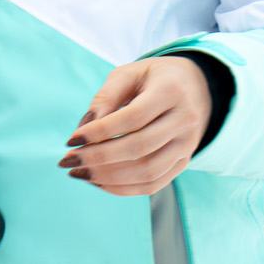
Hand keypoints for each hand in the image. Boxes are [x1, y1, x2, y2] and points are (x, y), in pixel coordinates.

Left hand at [59, 57, 211, 196]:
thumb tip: (84, 128)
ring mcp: (188, 145)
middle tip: (68, 161)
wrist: (195, 88)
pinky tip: (98, 182)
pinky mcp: (183, 162)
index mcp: (171, 91)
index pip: (133, 118)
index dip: (100, 132)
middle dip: (99, 158)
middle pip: (139, 148)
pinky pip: (154, 184)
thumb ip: (105, 97)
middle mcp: (185, 120)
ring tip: (80, 173)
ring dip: (108, 177)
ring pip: (148, 171)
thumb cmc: (152, 79)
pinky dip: (124, 188)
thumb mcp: (128, 74)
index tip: (71, 140)